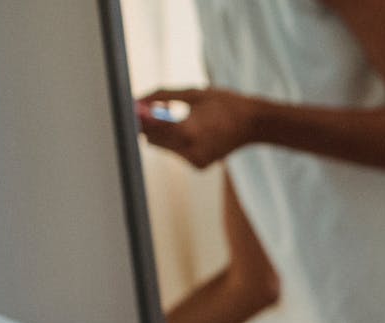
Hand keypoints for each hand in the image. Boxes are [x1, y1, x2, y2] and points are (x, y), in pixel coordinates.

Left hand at [138, 88, 258, 167]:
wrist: (253, 124)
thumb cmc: (224, 104)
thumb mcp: (192, 93)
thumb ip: (161, 97)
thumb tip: (137, 100)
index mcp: (187, 130)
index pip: (149, 126)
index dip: (137, 116)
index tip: (131, 107)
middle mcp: (189, 150)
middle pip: (151, 139)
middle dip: (149, 124)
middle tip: (155, 107)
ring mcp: (194, 160)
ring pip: (162, 146)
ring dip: (164, 132)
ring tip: (183, 118)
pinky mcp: (199, 166)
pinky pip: (176, 152)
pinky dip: (177, 141)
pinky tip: (196, 132)